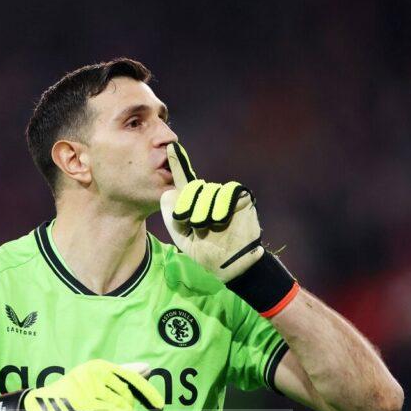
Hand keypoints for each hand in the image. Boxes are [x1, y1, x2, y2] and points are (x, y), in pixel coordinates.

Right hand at [21, 359, 163, 410]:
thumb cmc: (69, 399)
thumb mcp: (94, 387)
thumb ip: (118, 380)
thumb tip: (147, 367)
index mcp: (98, 367)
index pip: (127, 375)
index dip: (145, 390)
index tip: (159, 405)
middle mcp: (94, 374)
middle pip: (125, 394)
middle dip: (132, 410)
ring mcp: (89, 389)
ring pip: (120, 407)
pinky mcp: (85, 405)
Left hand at [160, 142, 263, 281]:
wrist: (229, 263)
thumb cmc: (206, 251)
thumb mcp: (182, 236)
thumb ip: (171, 216)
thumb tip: (168, 192)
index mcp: (194, 202)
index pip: (184, 180)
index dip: (178, 163)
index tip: (170, 147)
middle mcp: (209, 195)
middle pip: (193, 187)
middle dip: (189, 206)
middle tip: (193, 224)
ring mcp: (226, 196)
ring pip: (209, 191)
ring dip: (206, 211)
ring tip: (209, 226)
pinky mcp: (241, 198)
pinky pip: (228, 192)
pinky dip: (222, 206)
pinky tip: (221, 219)